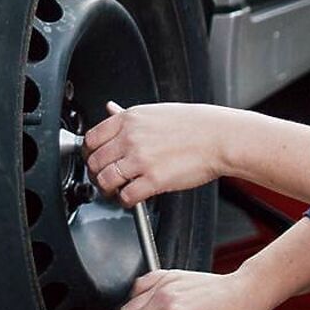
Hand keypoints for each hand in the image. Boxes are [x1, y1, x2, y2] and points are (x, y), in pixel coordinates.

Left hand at [84, 101, 240, 207]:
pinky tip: (134, 197)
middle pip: (95, 161)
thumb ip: (128, 115)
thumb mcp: (156, 111)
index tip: (95, 159)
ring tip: (117, 190)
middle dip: (97, 173)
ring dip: (108, 189)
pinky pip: (126, 196)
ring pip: (105, 180)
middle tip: (105, 178)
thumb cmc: (194, 124)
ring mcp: (141, 159)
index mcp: (129, 119)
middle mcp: (131, 138)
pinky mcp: (153, 179)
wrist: (219, 137)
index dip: (90, 153)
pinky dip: (126, 200)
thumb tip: (110, 109)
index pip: (91, 138)